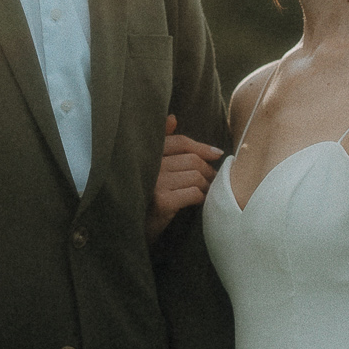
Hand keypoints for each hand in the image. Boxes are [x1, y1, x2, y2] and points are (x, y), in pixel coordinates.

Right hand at [149, 115, 222, 240]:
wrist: (132, 231)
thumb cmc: (145, 198)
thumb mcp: (151, 170)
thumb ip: (162, 143)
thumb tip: (173, 118)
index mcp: (147, 154)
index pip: (180, 142)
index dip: (202, 147)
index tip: (217, 153)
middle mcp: (149, 165)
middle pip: (191, 159)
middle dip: (207, 169)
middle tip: (211, 179)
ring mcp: (155, 183)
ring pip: (195, 176)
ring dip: (206, 185)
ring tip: (205, 191)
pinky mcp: (162, 201)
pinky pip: (193, 192)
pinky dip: (200, 197)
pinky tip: (197, 202)